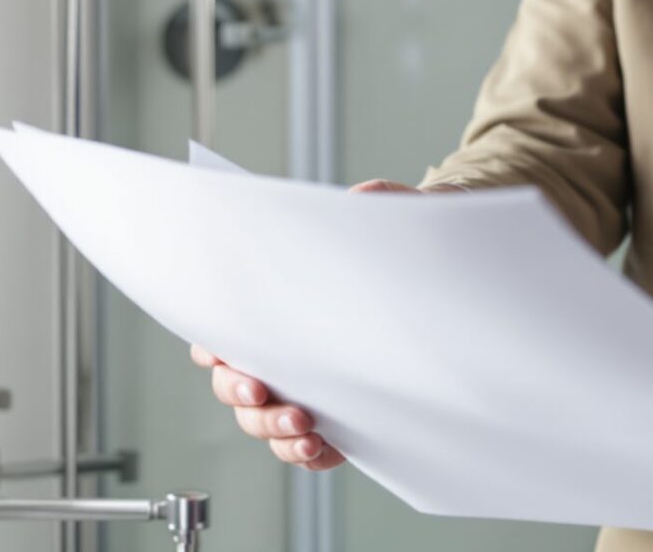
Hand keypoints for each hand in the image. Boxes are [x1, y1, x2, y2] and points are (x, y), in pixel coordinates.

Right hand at [190, 182, 424, 472]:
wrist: (442, 285)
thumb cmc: (398, 246)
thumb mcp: (393, 215)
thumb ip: (377, 201)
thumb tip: (363, 198)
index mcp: (275, 305)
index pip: (222, 326)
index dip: (211, 341)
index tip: (220, 350)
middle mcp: (279, 353)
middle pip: (230, 381)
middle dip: (238, 390)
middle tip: (260, 389)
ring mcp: (301, 389)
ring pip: (259, 420)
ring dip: (271, 427)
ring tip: (303, 425)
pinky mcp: (332, 420)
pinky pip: (302, 448)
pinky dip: (302, 453)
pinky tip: (317, 446)